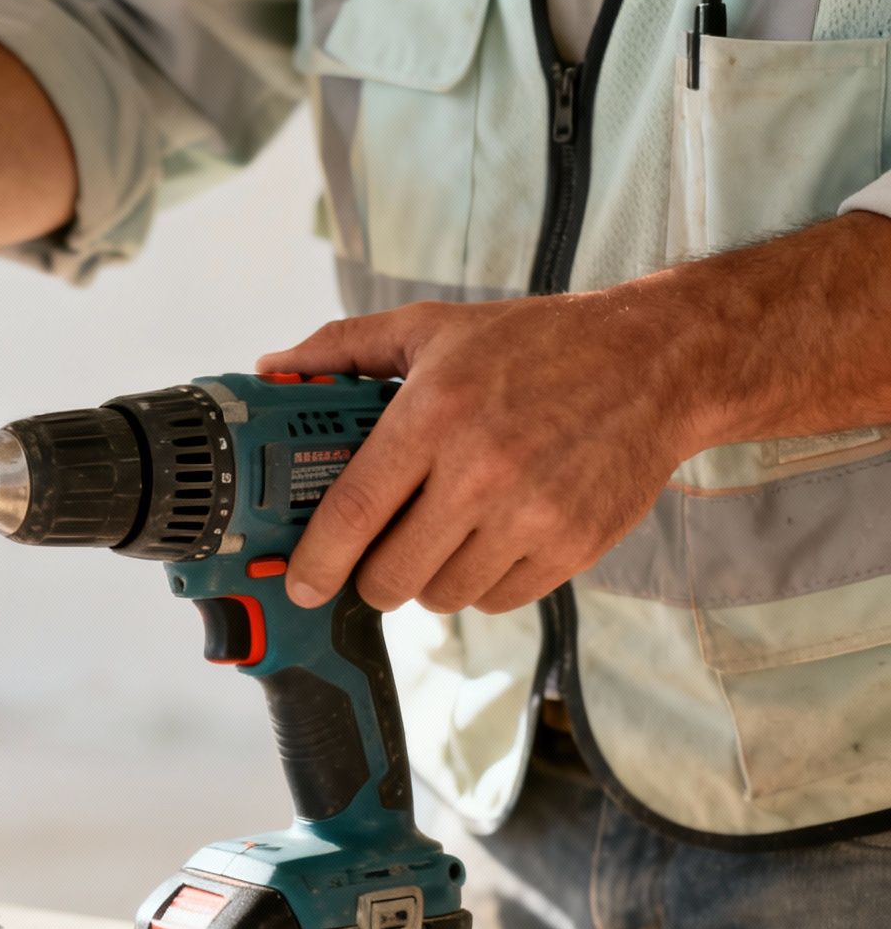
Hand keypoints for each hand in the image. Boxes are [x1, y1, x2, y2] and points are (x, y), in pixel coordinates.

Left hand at [260, 294, 699, 614]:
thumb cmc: (535, 344)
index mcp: (433, 415)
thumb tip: (272, 369)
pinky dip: (483, 584)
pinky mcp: (573, 546)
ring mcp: (531, 515)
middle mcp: (480, 471)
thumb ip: (343, 347)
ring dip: (429, 580)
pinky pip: (498, 600)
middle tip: (379, 554)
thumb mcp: (433, 328)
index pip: (353, 513)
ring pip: (443, 596)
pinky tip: (490, 540)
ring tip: (443, 536)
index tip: (300, 585)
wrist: (656, 361)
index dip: (316, 562)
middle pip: (391, 576)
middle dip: (372, 576)